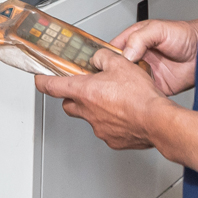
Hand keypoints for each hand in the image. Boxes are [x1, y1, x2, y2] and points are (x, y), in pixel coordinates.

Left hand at [35, 51, 177, 149]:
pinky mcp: (112, 140)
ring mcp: (99, 128)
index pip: (51, 86)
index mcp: (85, 92)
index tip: (39, 79)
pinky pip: (106, 129)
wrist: (157, 121)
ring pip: (88, 117)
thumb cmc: (140, 95)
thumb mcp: (120, 63)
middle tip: (84, 89)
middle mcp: (88, 112)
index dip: (42, 81)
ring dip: (95, 109)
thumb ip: (103, 58)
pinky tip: (124, 115)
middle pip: (68, 104)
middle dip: (72, 97)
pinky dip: (111, 122)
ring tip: (113, 101)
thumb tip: (98, 59)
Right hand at [110, 18, 197, 95]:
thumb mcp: (159, 29)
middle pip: (116, 69)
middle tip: (106, 82)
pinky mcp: (156, 86)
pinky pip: (143, 94)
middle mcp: (138, 58)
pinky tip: (134, 97)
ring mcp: (147, 73)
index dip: (103, 58)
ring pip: (127, 83)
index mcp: (134, 41)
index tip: (98, 66)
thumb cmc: (185, 35)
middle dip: (110, 76)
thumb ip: (140, 38)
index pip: (112, 50)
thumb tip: (126, 53)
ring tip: (117, 92)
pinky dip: (138, 97)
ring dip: (123, 88)